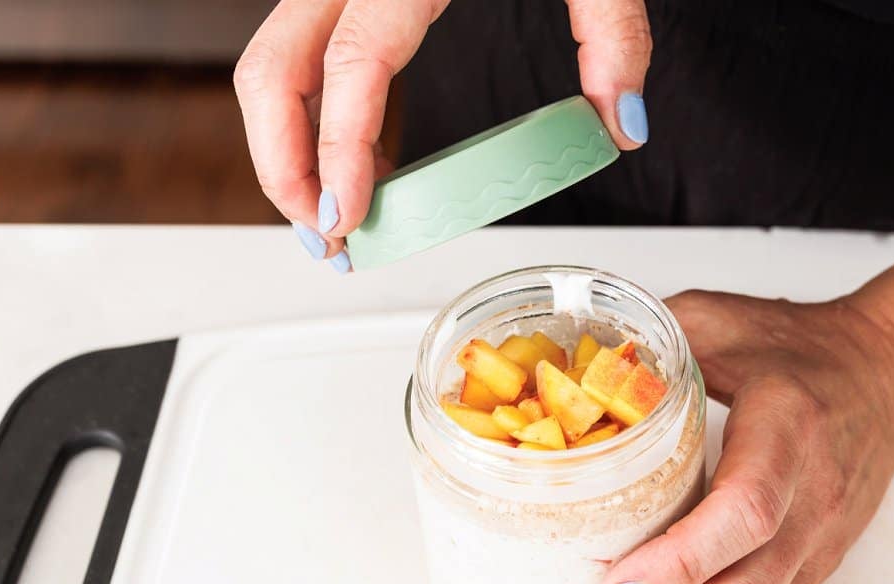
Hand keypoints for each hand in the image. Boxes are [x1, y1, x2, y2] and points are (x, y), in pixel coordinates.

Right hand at [233, 0, 652, 270]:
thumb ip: (613, 33)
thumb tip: (621, 124)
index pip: (350, 64)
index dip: (339, 152)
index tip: (349, 220)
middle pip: (273, 70)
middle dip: (283, 166)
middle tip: (328, 240)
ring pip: (272, 63)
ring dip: (286, 149)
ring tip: (335, 219)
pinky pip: (306, 51)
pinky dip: (315, 117)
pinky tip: (355, 163)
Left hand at [556, 290, 893, 583]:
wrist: (889, 377)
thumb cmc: (802, 348)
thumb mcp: (725, 320)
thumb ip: (652, 338)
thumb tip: (568, 361)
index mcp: (788, 429)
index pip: (746, 513)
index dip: (678, 561)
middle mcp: (811, 501)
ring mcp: (817, 547)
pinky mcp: (813, 573)